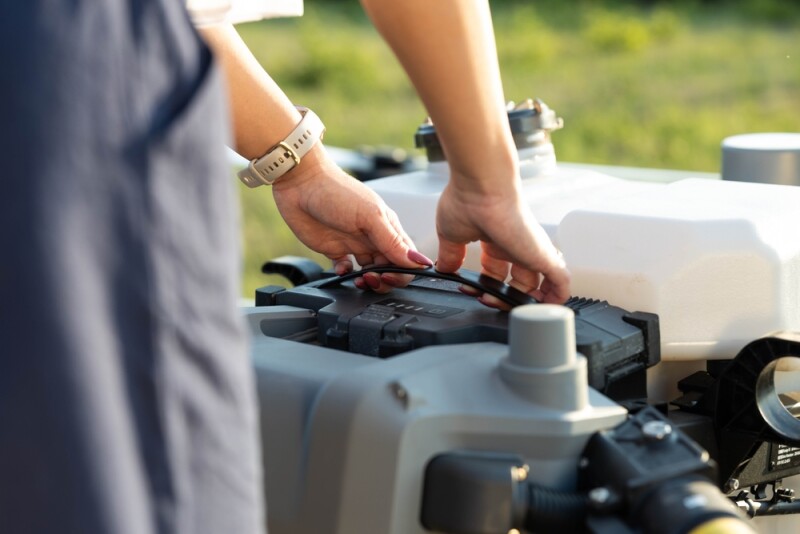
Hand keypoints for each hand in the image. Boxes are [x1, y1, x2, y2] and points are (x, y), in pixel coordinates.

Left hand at [271, 147, 431, 291]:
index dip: (402, 273)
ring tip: (358, 279)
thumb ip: (392, 241)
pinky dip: (345, 274)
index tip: (388, 276)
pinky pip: (346, 269)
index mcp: (388, 228)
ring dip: (367, 281)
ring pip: (370, 272)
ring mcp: (355, 243)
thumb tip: (417, 261)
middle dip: (384, 281)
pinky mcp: (335, 249)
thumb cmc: (336, 191)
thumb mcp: (370, 216)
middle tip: (371, 279)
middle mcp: (374, 237)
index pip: (407, 258)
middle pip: (390, 269)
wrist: (301, 184)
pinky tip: (341, 268)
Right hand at [434, 180, 570, 306]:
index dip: (486, 286)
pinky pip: (560, 283)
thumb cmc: (467, 200)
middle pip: (518, 281)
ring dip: (527, 302)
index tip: (471, 289)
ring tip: (512, 308)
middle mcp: (515, 245)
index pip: (497, 271)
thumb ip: (450, 254)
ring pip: (540, 284)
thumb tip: (443, 268)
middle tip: (487, 300)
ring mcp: (531, 250)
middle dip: (503, 297)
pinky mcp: (544, 255)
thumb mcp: (450, 234)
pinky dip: (555, 298)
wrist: (481, 187)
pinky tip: (546, 308)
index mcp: (495, 240)